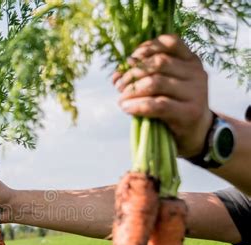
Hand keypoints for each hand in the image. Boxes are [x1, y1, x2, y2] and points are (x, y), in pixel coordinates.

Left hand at [113, 34, 212, 157]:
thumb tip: (117, 72)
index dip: (146, 48)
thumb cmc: (173, 106)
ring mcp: (196, 92)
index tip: (128, 62)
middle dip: (133, 72)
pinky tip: (126, 108)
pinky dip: (137, 105)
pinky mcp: (189, 112)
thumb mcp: (164, 85)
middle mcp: (196, 72)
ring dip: (132, 90)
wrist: (195, 133)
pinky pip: (158, 105)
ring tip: (121, 99)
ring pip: (156, 83)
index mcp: (191, 60)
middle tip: (118, 85)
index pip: (170, 42)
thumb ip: (147, 73)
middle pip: (159, 63)